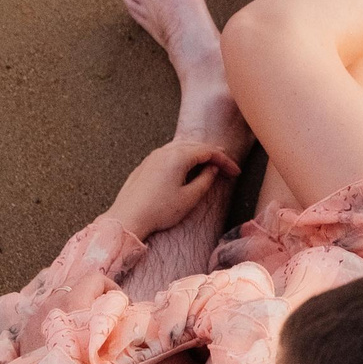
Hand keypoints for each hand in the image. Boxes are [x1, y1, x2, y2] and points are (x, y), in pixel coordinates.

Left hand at [108, 138, 242, 239]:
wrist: (128, 217)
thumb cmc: (158, 210)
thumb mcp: (189, 198)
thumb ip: (205, 180)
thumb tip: (212, 169)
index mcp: (178, 156)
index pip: (209, 152)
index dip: (225, 161)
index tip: (235, 172)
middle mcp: (165, 151)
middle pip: (196, 146)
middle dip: (213, 155)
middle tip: (227, 166)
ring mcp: (153, 156)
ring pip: (182, 147)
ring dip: (198, 154)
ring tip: (210, 163)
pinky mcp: (146, 164)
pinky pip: (169, 153)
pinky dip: (184, 157)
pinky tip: (187, 166)